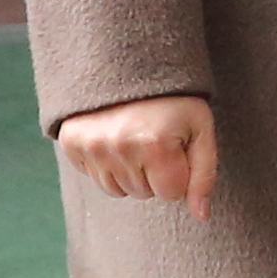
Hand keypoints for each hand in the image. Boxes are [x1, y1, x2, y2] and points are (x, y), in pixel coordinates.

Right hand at [55, 91, 216, 218]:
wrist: (132, 61)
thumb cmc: (176, 99)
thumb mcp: (202, 129)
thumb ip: (205, 174)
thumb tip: (201, 215)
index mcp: (155, 145)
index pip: (171, 193)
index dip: (180, 173)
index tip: (178, 146)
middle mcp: (119, 148)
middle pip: (144, 193)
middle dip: (156, 173)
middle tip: (157, 138)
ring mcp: (91, 147)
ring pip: (118, 190)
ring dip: (131, 172)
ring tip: (137, 138)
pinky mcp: (71, 143)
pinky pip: (95, 177)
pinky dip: (108, 165)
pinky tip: (116, 137)